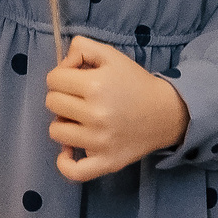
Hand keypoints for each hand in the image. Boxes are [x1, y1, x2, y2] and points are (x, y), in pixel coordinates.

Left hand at [46, 37, 189, 180]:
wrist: (165, 113)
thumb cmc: (134, 82)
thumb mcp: (111, 55)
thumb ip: (81, 47)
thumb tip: (62, 64)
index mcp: (96, 85)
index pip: (53, 79)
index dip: (62, 75)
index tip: (76, 79)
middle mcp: (96, 114)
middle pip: (52, 103)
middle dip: (62, 96)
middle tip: (80, 99)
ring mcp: (100, 141)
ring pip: (56, 131)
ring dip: (64, 123)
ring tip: (80, 120)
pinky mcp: (106, 162)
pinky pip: (73, 171)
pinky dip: (65, 162)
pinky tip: (69, 151)